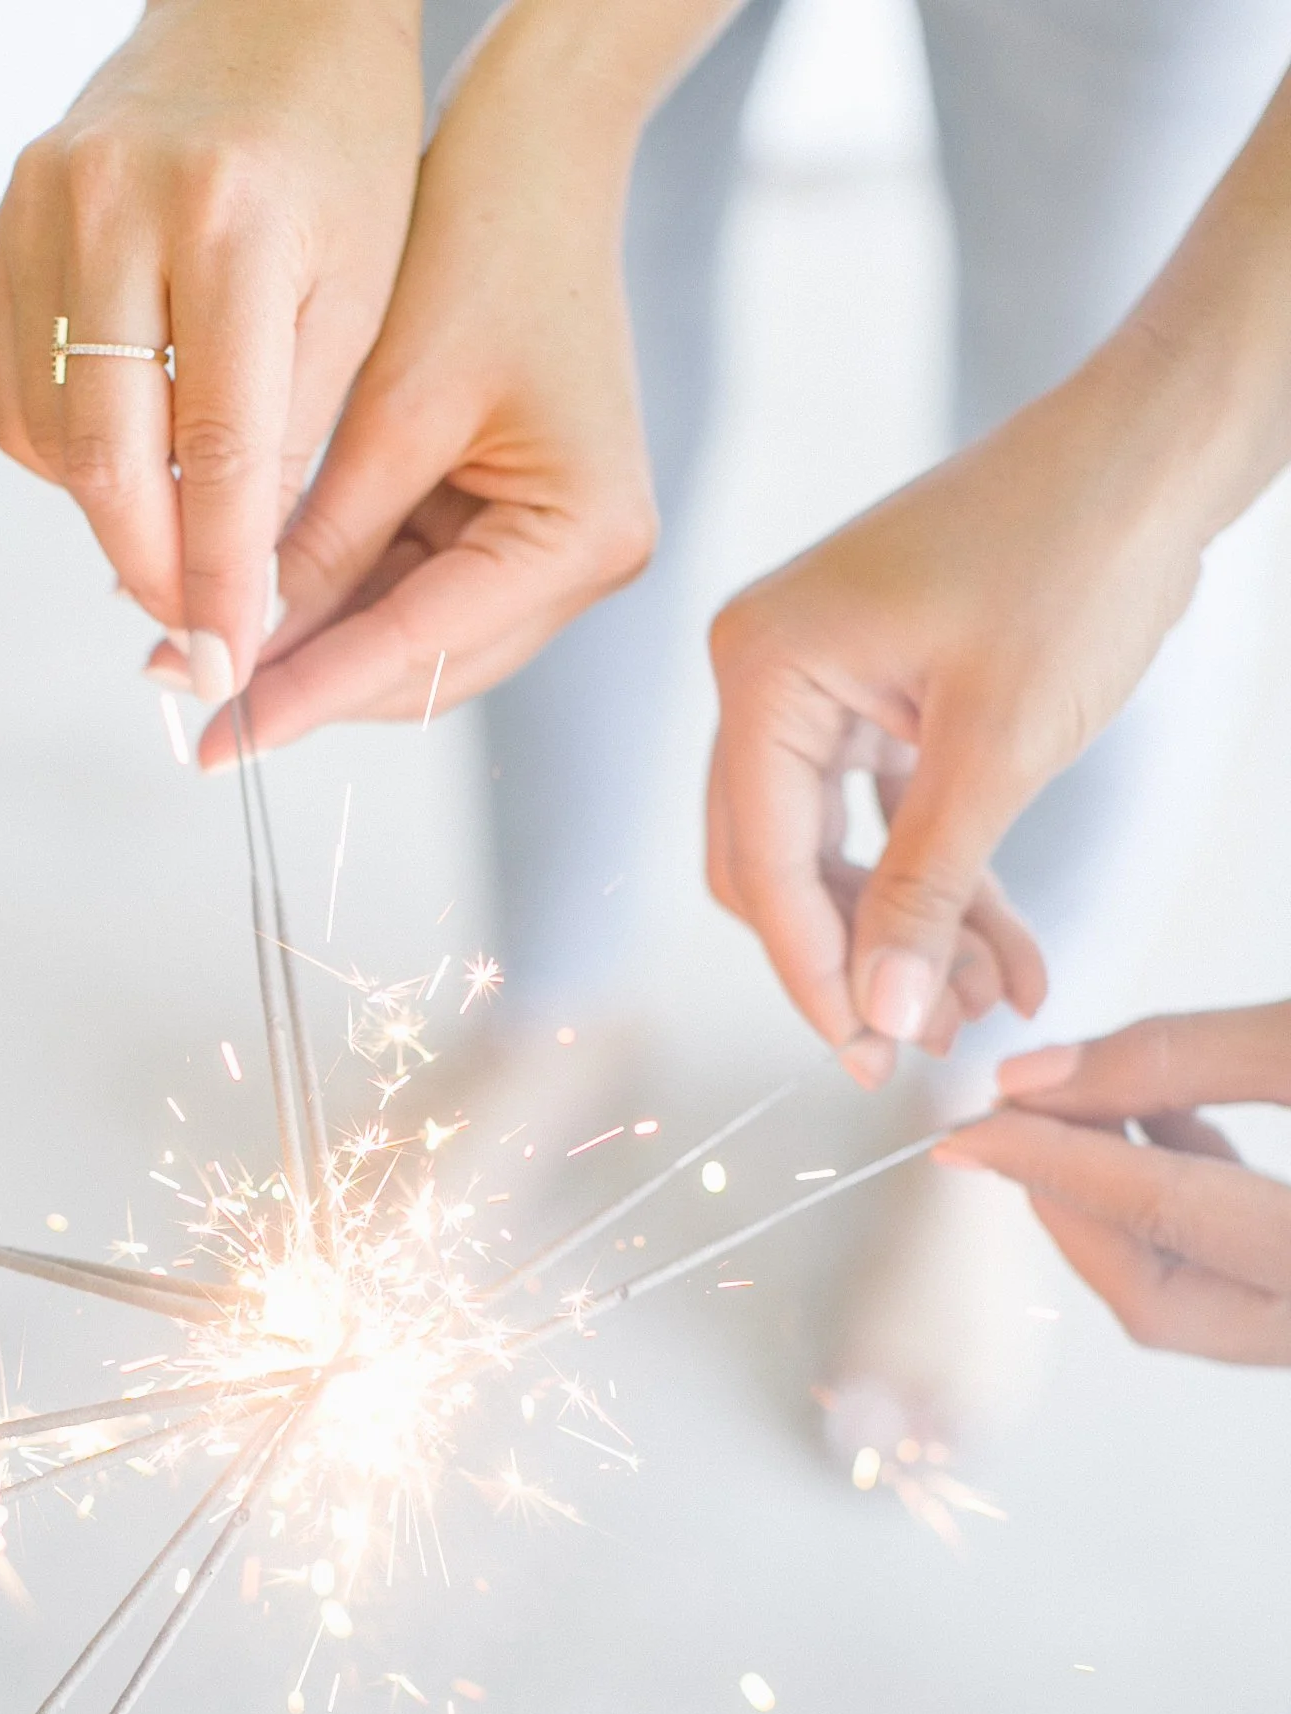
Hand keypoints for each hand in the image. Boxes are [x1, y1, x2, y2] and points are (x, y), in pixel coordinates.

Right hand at [0, 0, 423, 698]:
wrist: (272, 11)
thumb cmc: (346, 156)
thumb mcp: (359, 299)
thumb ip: (294, 442)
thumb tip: (236, 592)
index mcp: (231, 222)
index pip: (215, 454)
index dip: (217, 578)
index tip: (232, 663)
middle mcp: (115, 204)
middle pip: (110, 458)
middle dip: (153, 571)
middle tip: (197, 634)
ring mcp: (43, 206)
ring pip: (51, 437)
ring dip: (112, 519)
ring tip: (176, 546)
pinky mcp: (7, 219)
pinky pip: (18, 390)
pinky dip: (70, 456)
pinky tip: (131, 465)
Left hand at [201, 2, 656, 763]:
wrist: (540, 156)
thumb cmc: (484, 246)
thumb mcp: (391, 406)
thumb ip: (322, 539)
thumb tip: (238, 641)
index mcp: (585, 534)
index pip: (421, 646)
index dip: (309, 696)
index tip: (221, 736)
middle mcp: (590, 563)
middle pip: (423, 669)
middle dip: (305, 681)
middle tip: (182, 683)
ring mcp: (557, 552)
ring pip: (409, 645)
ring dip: (308, 647)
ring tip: (192, 639)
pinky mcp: (517, 528)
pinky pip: (408, 591)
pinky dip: (330, 598)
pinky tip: (247, 591)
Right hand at [700, 344, 1223, 1079]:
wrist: (1158, 448)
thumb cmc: (1077, 554)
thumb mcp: (999, 749)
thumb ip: (927, 892)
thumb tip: (883, 1018)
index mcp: (764, 669)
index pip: (763, 861)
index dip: (815, 974)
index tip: (870, 1057)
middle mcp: (770, 671)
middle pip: (781, 866)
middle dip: (860, 959)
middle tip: (924, 1042)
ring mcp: (823, 677)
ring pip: (840, 853)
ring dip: (910, 933)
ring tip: (989, 1002)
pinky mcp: (881, 686)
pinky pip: (889, 813)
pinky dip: (942, 880)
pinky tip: (1004, 953)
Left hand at [939, 1004, 1290, 1362]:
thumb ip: (1185, 1057)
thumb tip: (1040, 1078)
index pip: (1161, 1213)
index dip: (1055, 1159)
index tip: (976, 1126)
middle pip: (1152, 1295)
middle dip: (1075, 1203)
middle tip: (1020, 1123)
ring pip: (1178, 1291)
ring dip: (1116, 1200)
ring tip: (1089, 1106)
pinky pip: (1214, 1272)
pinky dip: (1171, 1202)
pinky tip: (1161, 1124)